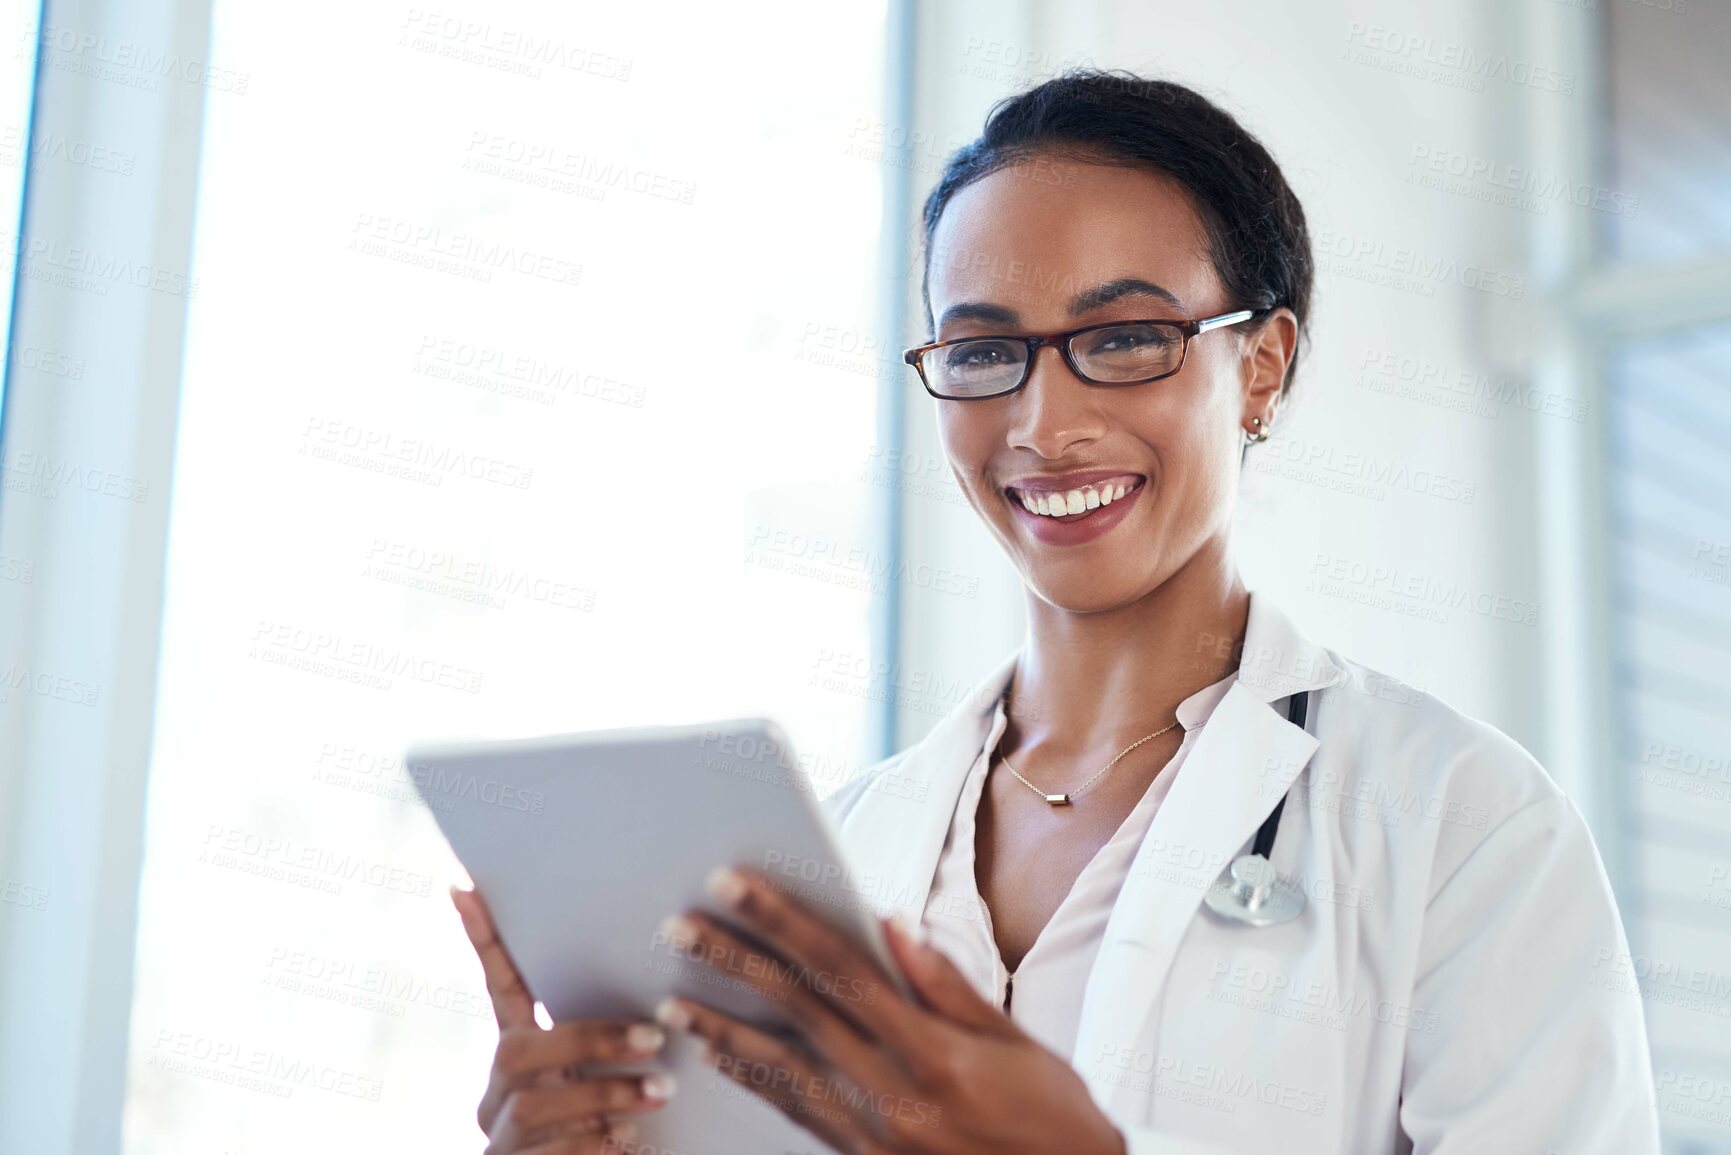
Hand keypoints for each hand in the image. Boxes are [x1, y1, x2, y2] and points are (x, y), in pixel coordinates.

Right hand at [452, 886, 675, 1153]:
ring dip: (605, 1092)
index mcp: (519, 1062)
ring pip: (533, 1106)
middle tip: (655, 1037)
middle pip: (518, 1052)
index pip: (499, 993)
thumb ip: (607, 1045)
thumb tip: (659, 995)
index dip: (485, 945)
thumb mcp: (604, 1082)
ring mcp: (500, 1140)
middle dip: (589, 1038)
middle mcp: (498, 1096)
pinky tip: (631, 1139)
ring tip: (662, 1091)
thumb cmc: (607, 1130)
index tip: (465, 887)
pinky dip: (594, 1144)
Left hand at [653, 866, 1127, 1154]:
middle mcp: (894, 1096)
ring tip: (672, 1001)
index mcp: (934, 1055)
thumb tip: (888, 925)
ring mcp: (873, 1137)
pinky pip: (794, 1114)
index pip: (839, 970)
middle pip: (795, 1013)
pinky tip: (721, 1057)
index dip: (781, 921)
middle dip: (732, 962)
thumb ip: (945, 985)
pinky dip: (753, 1081)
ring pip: (779, 1070)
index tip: (735, 884)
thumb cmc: (1055, 1120)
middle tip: (680, 927)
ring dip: (722, 1030)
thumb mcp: (1015, 1043)